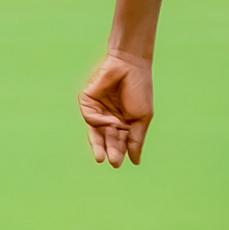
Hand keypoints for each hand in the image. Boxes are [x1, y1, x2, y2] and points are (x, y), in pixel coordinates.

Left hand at [79, 52, 154, 166]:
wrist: (130, 66)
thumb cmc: (139, 90)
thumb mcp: (141, 118)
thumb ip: (136, 140)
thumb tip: (135, 162)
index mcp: (122, 123)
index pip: (119, 142)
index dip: (119, 152)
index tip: (118, 163)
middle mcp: (108, 119)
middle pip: (106, 140)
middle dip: (110, 150)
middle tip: (113, 162)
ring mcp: (96, 111)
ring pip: (94, 133)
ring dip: (97, 145)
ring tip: (100, 158)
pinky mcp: (87, 102)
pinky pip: (91, 118)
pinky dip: (100, 121)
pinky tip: (111, 122)